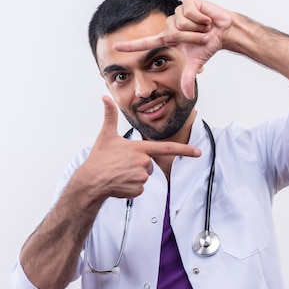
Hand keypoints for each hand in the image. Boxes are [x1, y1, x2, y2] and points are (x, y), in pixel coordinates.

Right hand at [77, 96, 200, 198]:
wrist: (90, 181)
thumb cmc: (99, 158)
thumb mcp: (106, 135)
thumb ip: (110, 116)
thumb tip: (105, 98)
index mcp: (139, 148)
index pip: (167, 148)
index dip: (185, 150)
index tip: (198, 152)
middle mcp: (143, 162)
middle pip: (149, 163)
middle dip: (139, 164)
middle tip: (122, 164)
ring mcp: (141, 177)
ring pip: (144, 176)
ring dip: (134, 176)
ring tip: (119, 173)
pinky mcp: (138, 189)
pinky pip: (140, 188)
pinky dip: (131, 187)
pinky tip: (120, 183)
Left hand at [113, 0, 232, 99]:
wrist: (224, 31)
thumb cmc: (208, 44)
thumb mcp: (196, 63)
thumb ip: (188, 78)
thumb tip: (188, 96)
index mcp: (168, 38)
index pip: (146, 43)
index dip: (131, 46)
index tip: (115, 47)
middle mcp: (170, 24)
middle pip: (172, 32)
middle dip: (190, 37)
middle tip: (202, 37)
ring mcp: (178, 12)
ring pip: (181, 22)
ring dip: (196, 28)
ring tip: (205, 27)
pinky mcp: (188, 2)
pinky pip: (189, 11)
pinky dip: (201, 18)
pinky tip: (206, 18)